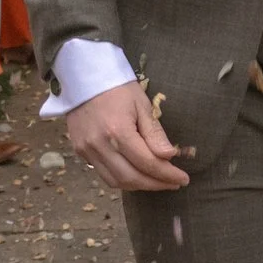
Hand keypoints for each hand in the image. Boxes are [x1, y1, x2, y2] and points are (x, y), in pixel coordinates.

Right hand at [64, 82, 188, 191]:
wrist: (84, 77)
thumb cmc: (118, 87)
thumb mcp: (142, 104)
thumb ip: (155, 133)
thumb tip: (170, 157)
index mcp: (118, 131)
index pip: (147, 163)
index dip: (167, 174)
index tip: (183, 178)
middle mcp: (100, 145)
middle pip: (131, 178)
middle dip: (155, 184)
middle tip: (173, 183)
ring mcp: (87, 150)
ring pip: (115, 182)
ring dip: (139, 185)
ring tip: (157, 182)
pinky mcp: (79, 151)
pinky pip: (103, 174)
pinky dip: (121, 179)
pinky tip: (136, 175)